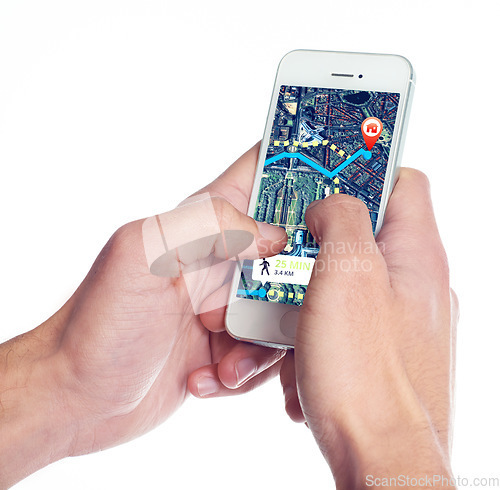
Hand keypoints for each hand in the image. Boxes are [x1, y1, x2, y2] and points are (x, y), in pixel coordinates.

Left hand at [0, 143, 287, 486]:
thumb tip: (273, 236)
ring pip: (288, 307)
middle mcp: (221, 258)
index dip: (304, 165)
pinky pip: (268, 350)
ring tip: (223, 358)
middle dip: (300, 281)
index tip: (346, 177)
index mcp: (203, 223)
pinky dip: (249, 369)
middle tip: (277, 309)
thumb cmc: (98, 326)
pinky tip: (209, 377)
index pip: (262, 174)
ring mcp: (228, 302)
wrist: (77, 398)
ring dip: (267, 341)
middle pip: (294, 248)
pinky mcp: (228, 343)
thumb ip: (208, 225)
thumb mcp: (142, 255)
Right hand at [279, 169, 458, 488]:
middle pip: (362, 235)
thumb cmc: (364, 373)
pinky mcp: (381, 351)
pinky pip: (340, 324)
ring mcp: (399, 320)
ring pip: (343, 285)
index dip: (361, 169)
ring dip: (305, 301)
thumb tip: (330, 203)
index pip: (401, 181)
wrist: (380, 463)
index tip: (322, 173)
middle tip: (285, 256)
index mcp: (416, 255)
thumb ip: (340, 219)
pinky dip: (313, 336)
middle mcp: (414, 284)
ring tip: (286, 329)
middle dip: (316, 246)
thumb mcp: (346, 274)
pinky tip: (299, 363)